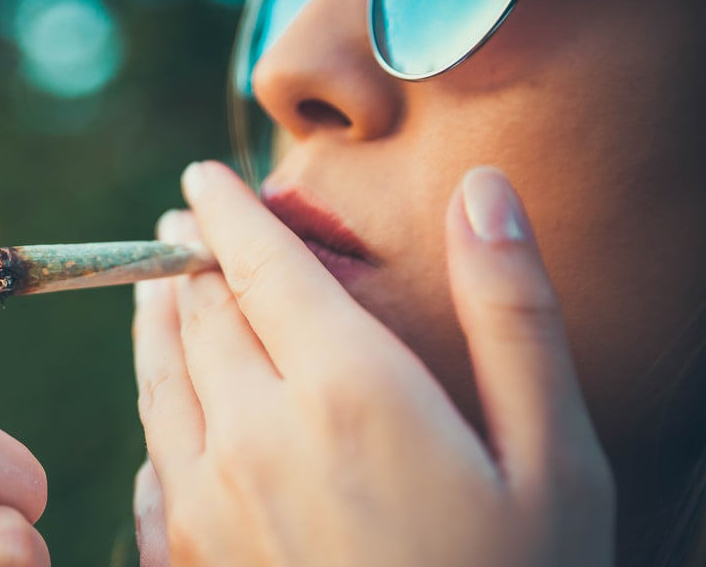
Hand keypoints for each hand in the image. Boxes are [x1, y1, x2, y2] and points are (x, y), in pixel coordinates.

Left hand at [132, 162, 614, 565]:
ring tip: (155, 289)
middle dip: (186, 259)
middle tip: (178, 225)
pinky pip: (152, 461)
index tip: (200, 178)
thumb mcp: (555, 458)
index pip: (258, 265)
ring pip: (158, 379)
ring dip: (153, 321)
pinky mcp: (187, 560)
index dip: (226, 211)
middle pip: (197, 314)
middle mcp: (256, 436)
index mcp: (347, 393)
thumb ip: (513, 316)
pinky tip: (165, 410)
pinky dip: (154, 412)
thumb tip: (484, 194)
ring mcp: (208, 504)